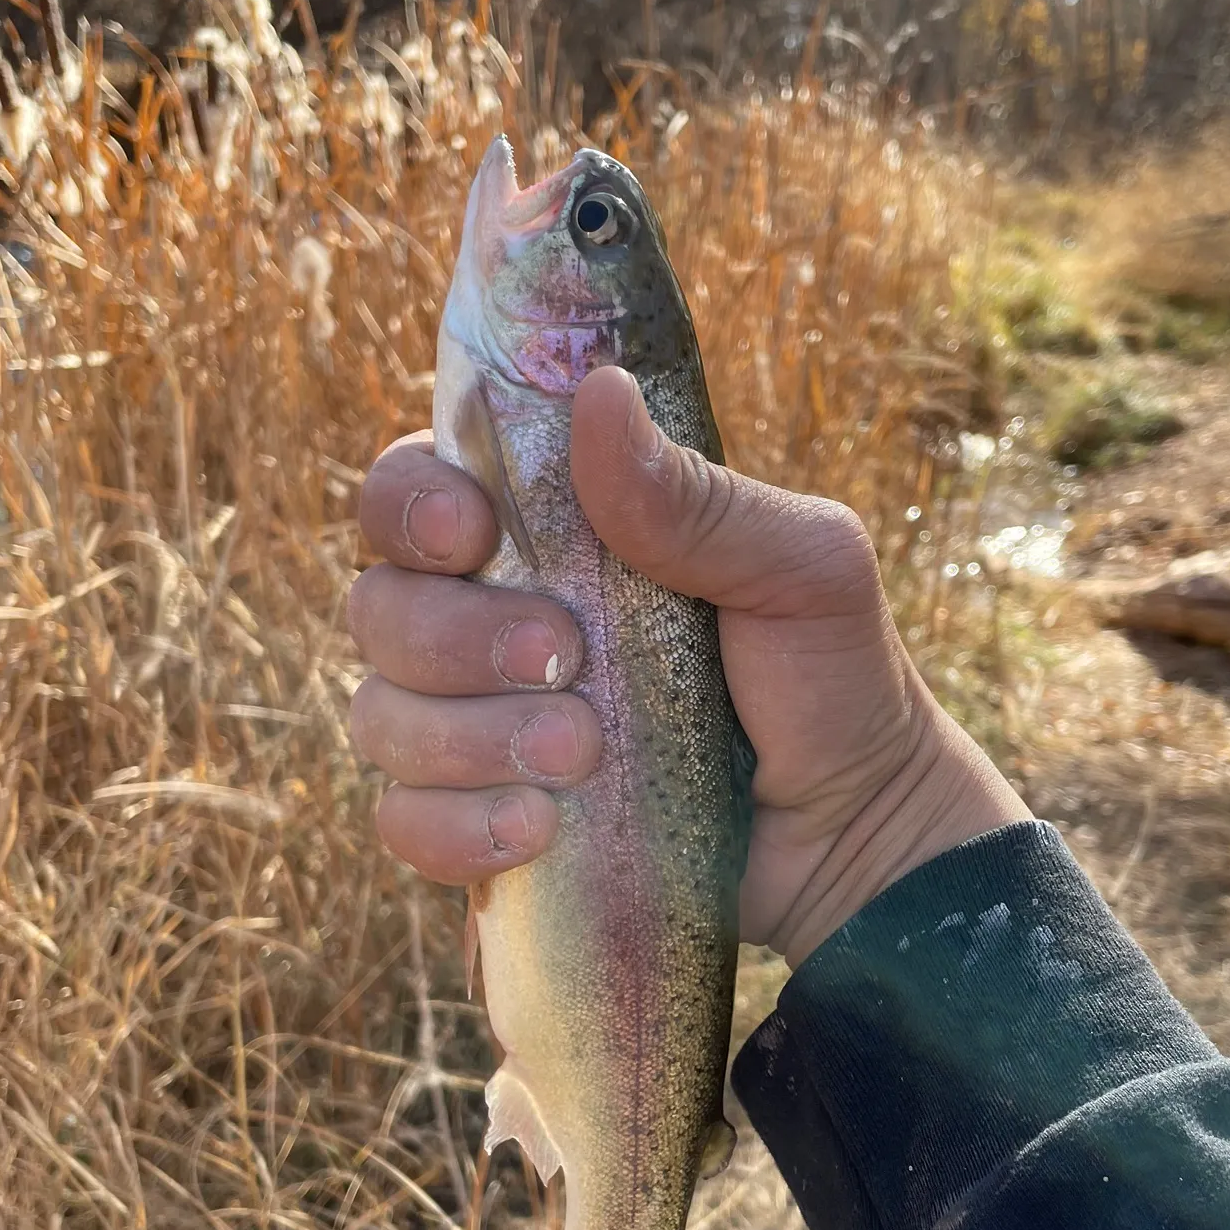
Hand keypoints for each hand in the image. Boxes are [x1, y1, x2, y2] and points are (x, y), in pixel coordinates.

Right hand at [348, 366, 1029, 965]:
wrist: (850, 834)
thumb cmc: (828, 675)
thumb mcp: (798, 569)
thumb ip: (698, 498)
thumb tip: (599, 394)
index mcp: (552, 534)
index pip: (415, 487)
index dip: (410, 505)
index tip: (470, 535)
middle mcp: (492, 619)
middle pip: (379, 603)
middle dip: (455, 637)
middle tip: (565, 661)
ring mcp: (479, 725)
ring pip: (379, 715)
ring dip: (465, 739)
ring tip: (580, 758)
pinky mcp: (481, 821)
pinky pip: (401, 821)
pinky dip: (455, 828)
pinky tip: (541, 829)